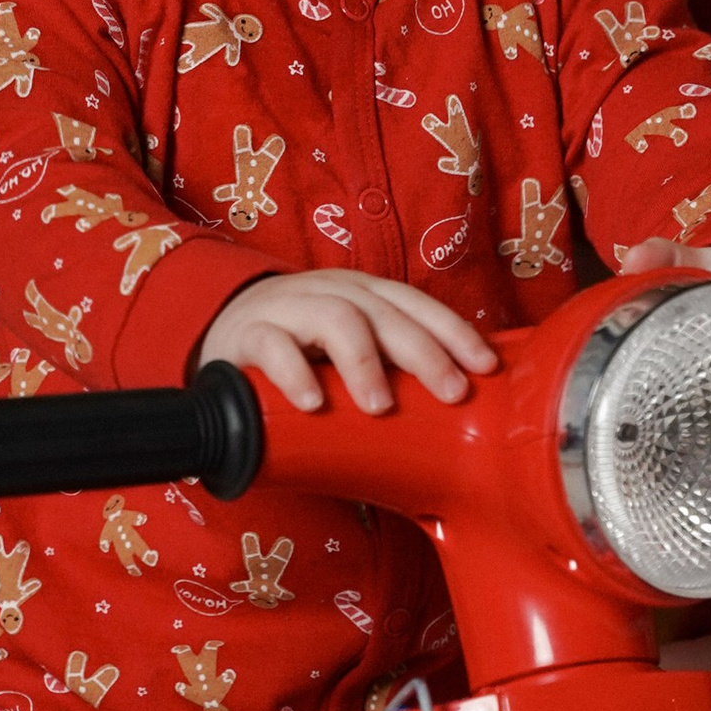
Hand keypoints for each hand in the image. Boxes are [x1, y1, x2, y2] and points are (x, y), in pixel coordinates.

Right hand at [199, 268, 498, 415]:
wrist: (226, 334)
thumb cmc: (305, 351)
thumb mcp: (353, 351)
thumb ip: (392, 371)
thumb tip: (453, 418)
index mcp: (363, 294)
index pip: (416, 304)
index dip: (454, 331)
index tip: (485, 367)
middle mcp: (331, 293)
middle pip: (384, 313)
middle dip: (424, 352)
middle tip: (451, 393)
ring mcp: (288, 309)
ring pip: (335, 319)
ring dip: (364, 363)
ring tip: (380, 406)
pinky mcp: (247, 334)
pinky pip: (272, 346)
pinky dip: (294, 373)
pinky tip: (312, 403)